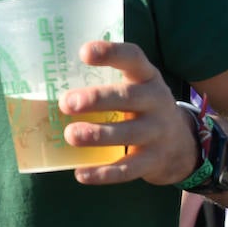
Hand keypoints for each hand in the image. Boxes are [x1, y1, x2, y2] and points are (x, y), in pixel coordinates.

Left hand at [57, 40, 199, 186]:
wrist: (182, 145)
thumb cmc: (142, 107)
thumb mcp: (134, 87)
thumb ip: (103, 82)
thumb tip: (45, 87)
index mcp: (147, 77)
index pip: (133, 58)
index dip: (111, 52)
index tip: (84, 52)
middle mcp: (157, 101)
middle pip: (129, 97)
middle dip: (97, 99)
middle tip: (67, 103)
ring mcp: (158, 132)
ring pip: (129, 134)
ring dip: (98, 135)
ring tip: (70, 135)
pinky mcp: (154, 161)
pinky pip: (128, 169)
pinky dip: (104, 173)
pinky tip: (80, 173)